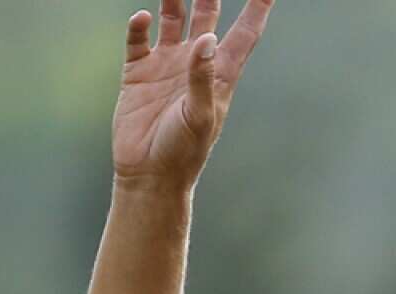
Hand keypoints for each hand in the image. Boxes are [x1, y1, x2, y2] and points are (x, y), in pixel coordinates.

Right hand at [111, 0, 274, 188]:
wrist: (149, 174)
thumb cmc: (184, 151)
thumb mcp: (200, 115)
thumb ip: (203, 77)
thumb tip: (209, 39)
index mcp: (220, 74)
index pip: (244, 33)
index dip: (257, 9)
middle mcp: (194, 64)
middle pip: (207, 17)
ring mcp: (165, 66)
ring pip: (172, 20)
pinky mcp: (137, 73)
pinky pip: (138, 41)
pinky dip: (138, 26)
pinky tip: (142, 18)